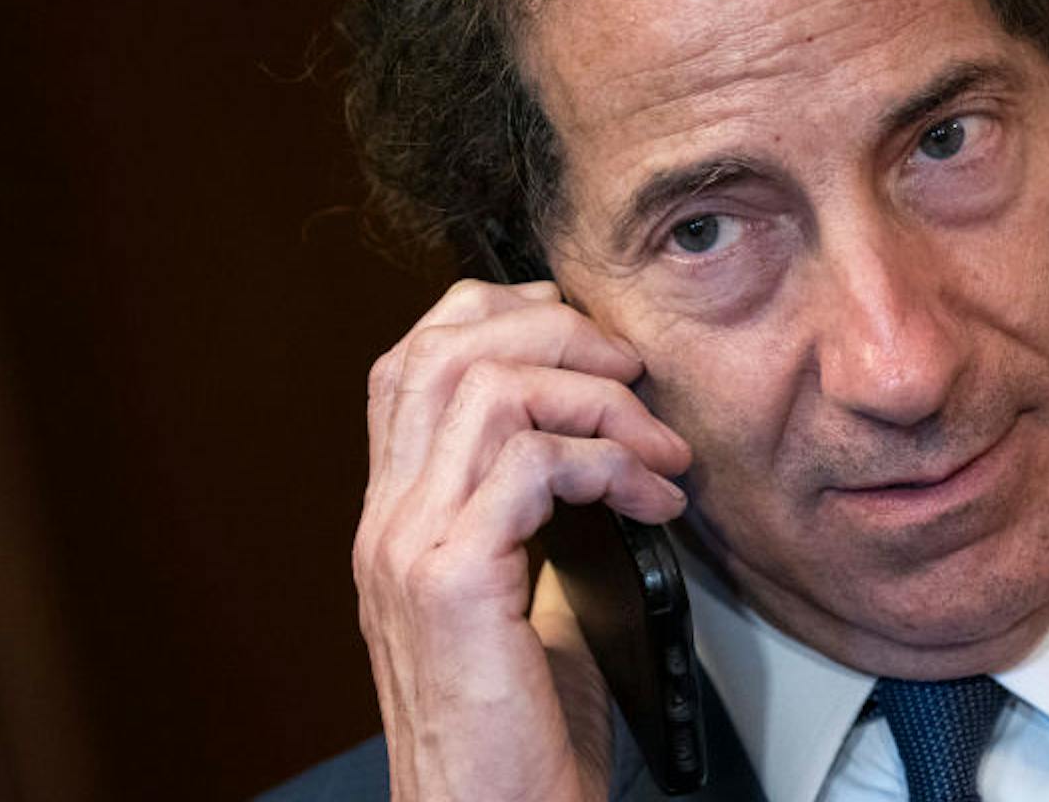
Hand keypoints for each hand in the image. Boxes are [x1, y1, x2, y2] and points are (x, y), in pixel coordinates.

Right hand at [351, 278, 691, 801]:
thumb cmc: (522, 732)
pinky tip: (654, 501)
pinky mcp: (453, 583)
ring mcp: (410, 548)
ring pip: (490, 388)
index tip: (591, 342)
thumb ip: (540, 518)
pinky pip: (533, 464)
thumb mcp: (527, 601)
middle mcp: (388, 521)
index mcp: (397, 517)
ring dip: (599, 400)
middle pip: (445, 348)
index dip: (502, 317)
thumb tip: (612, 447)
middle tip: (635, 378)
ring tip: (661, 451)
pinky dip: (611, 463)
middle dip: (559, 336)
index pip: (411, 358)